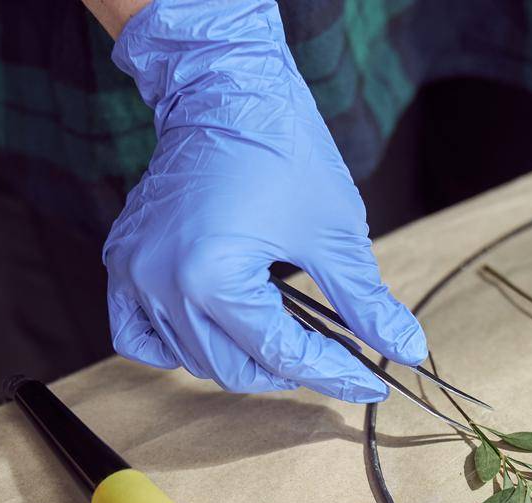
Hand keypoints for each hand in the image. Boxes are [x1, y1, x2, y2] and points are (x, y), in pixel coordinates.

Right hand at [104, 0, 425, 401]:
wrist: (222, 88)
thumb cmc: (278, 146)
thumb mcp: (334, 231)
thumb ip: (366, 302)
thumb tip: (407, 349)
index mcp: (212, 276)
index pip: (281, 354)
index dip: (333, 375)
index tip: (371, 384)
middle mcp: (163, 282)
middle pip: (234, 368)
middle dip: (287, 368)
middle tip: (329, 355)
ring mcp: (135, 273)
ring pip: (191, 360)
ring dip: (239, 358)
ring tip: (280, 336)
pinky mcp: (123, 262)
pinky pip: (138, 336)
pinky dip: (175, 347)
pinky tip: (213, 334)